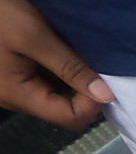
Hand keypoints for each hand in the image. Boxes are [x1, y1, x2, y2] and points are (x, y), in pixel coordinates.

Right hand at [0, 0, 111, 129]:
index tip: (105, 78)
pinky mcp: (11, 73)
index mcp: (19, 96)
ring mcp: (12, 86)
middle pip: (64, 108)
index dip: (93, 103)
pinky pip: (43, 80)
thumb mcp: (34, 35)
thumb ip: (70, 66)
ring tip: (83, 55)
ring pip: (56, 94)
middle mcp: (15, 98)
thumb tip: (106, 95)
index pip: (70, 118)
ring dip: (73, 78)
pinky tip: (67, 50)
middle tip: (98, 63)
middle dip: (85, 90)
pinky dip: (60, 69)